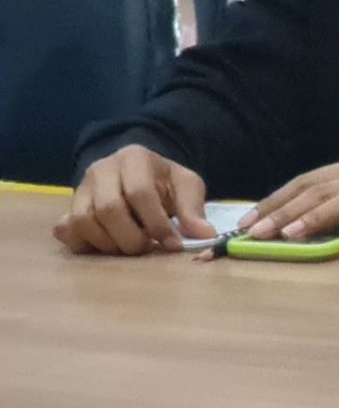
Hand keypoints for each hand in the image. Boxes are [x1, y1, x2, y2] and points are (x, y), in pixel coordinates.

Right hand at [55, 145, 214, 254]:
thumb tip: (205, 234)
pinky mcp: (68, 207)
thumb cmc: (163, 181)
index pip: (140, 193)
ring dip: (109, 244)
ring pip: (83, 222)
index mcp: (133, 159)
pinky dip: (83, 244)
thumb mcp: (186, 186)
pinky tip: (106, 247)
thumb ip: (193, 208)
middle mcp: (101, 170)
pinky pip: (64, 230)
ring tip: (131, 248)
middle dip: (131, 237)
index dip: (157, 223)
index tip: (172, 244)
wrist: (135, 173)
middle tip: (147, 248)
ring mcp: (80, 189)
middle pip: (107, 209)